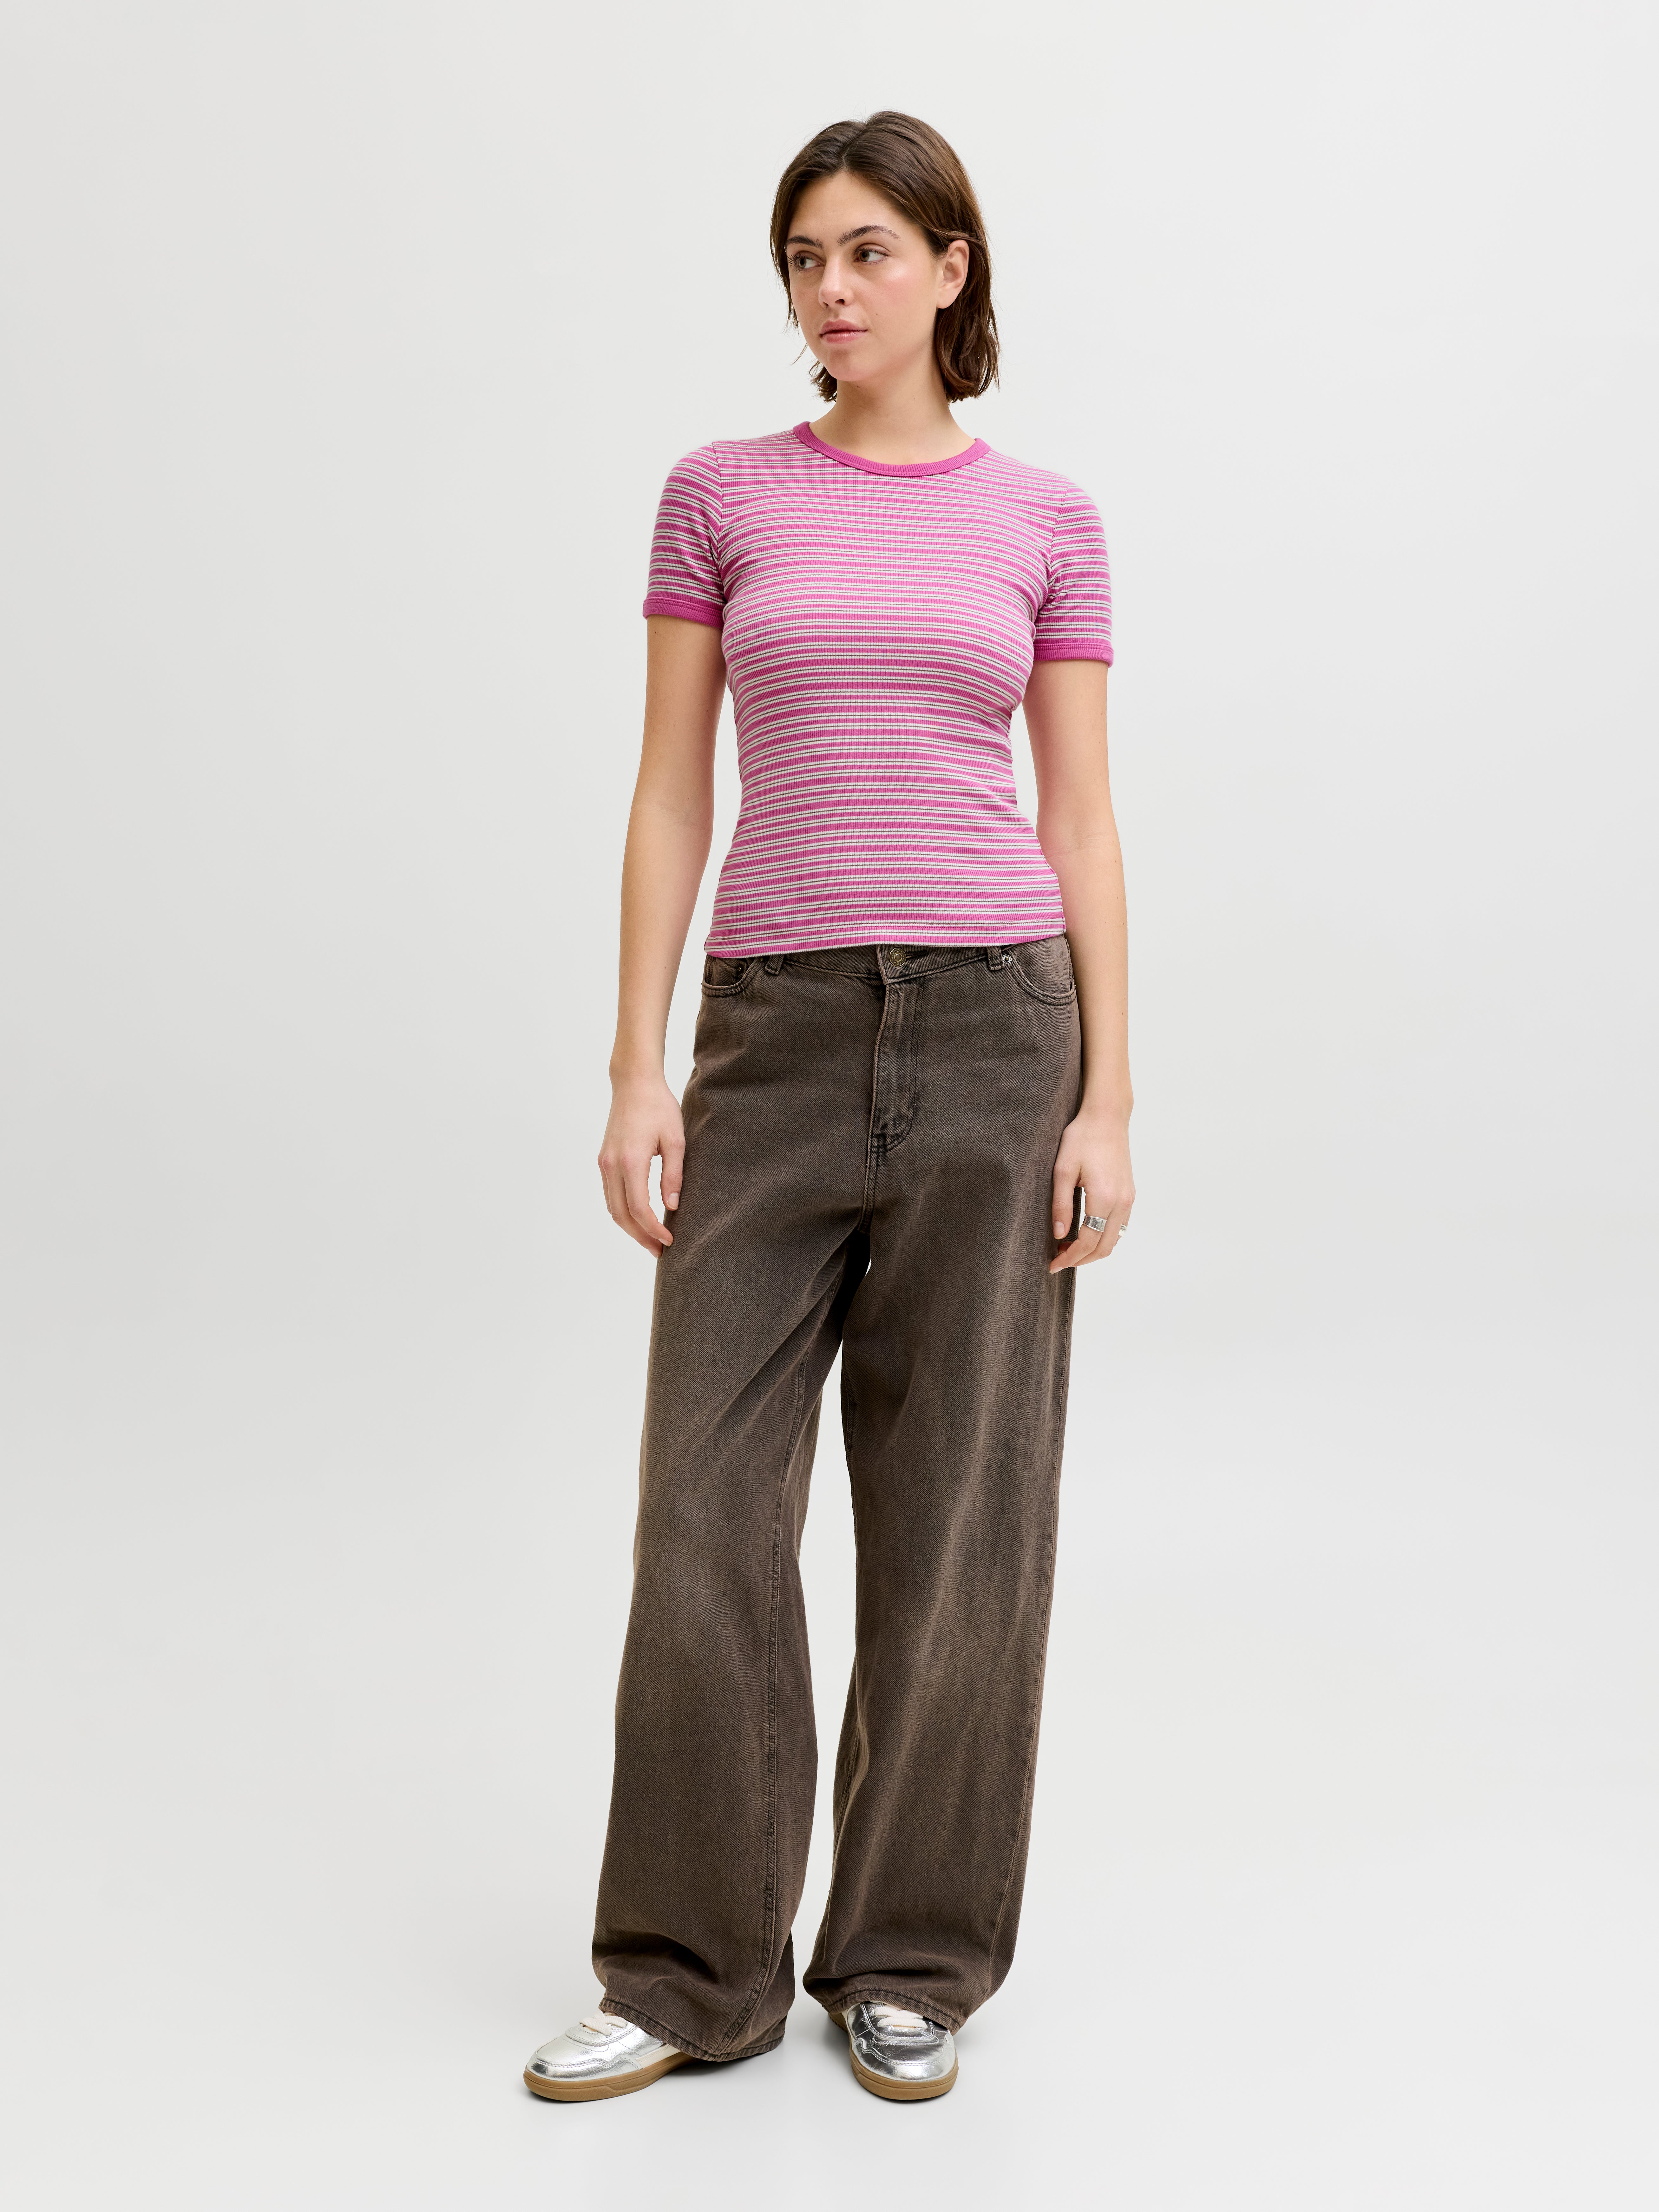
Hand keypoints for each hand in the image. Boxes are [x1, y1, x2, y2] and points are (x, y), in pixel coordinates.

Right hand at [598, 1072, 684, 1255]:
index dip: (653, 1229)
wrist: (634, 1083)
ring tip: (650, 1240)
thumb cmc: (659, 1107)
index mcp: (630, 1160)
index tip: (670, 1240)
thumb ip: (674, 1174)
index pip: (639, 1208)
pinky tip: (638, 1218)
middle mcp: (611, 1165)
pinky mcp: (603, 1159)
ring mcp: (604, 1162)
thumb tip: (672, 1206)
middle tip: (659, 1250)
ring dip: (629, 1227)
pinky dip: (622, 1211)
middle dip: (640, 1236)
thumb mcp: (676, 1140)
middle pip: (621, 1214)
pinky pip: (609, 1195)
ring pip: (612, 1207)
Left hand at [1048, 1108, 1133, 1272]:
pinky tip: (1085, 1233)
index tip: (1052, 1265)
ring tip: (1069, 1249)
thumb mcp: (1062, 1170)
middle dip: (1081, 1259)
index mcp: (1104, 1199)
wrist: (1107, 1117)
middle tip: (1058, 1260)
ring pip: (1114, 1239)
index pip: (1087, 1241)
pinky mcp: (1129, 1193)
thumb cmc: (1082, 1138)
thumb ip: (1060, 1205)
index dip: (1069, 1258)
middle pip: (1104, 1247)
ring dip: (1093, 1250)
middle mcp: (1121, 1203)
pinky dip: (1103, 1237)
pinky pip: (1119, 1226)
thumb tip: (1058, 1235)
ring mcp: (1129, 1199)